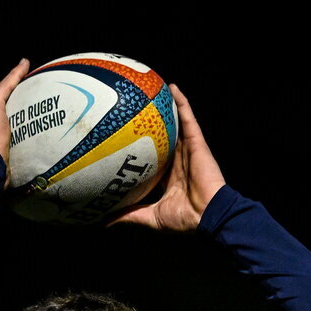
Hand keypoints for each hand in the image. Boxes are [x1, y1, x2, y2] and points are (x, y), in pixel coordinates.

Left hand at [108, 84, 225, 230]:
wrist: (207, 215)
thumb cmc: (184, 219)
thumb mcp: (150, 218)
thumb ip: (129, 216)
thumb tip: (103, 222)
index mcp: (168, 177)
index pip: (152, 159)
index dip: (141, 149)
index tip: (124, 141)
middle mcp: (177, 160)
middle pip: (162, 137)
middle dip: (150, 124)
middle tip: (133, 109)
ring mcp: (188, 150)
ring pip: (175, 123)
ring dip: (165, 107)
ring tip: (151, 90)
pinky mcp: (197, 143)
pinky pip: (188, 118)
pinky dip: (182, 103)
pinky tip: (172, 88)